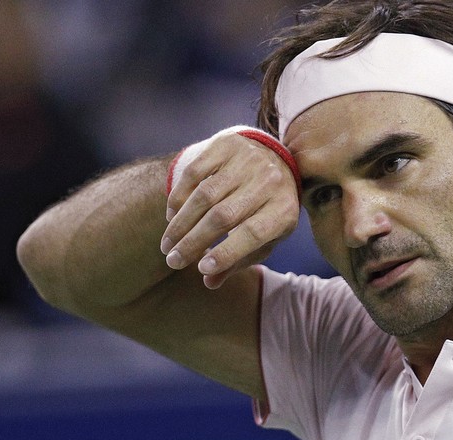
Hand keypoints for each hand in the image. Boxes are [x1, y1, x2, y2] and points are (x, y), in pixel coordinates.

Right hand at [160, 132, 299, 288]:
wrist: (275, 158)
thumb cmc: (268, 209)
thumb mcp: (266, 237)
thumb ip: (241, 259)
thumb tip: (209, 282)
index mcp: (284, 209)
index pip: (253, 233)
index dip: (226, 253)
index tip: (201, 269)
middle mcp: (269, 181)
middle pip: (223, 216)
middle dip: (193, 242)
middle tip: (173, 261)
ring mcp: (248, 159)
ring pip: (205, 195)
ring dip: (181, 223)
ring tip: (168, 245)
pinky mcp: (227, 144)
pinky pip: (194, 172)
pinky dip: (179, 197)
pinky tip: (171, 217)